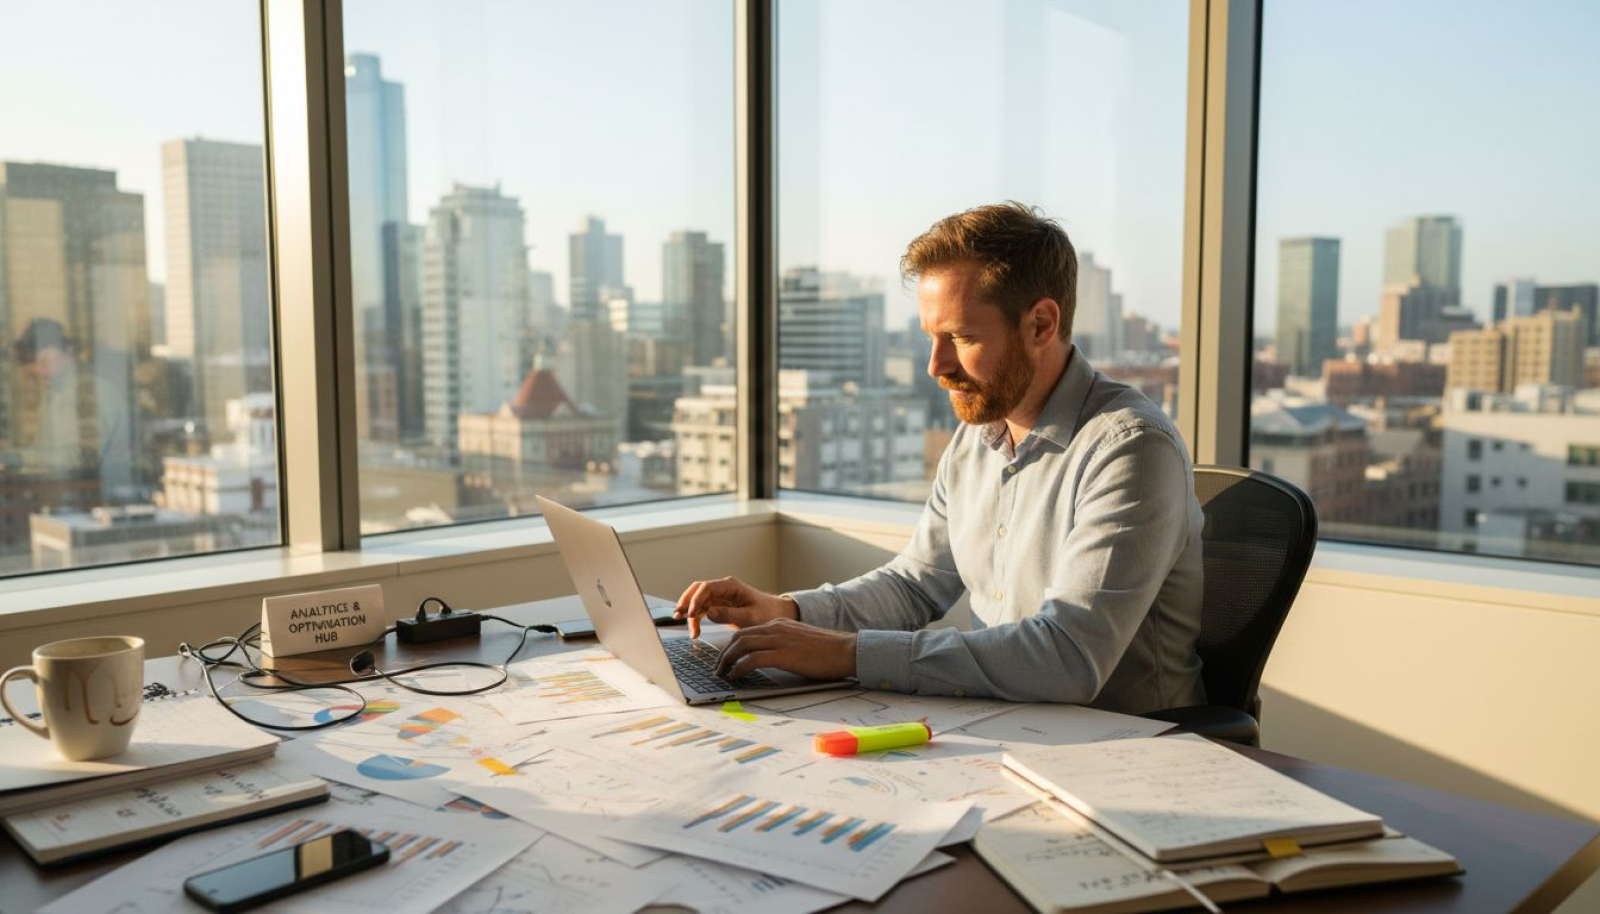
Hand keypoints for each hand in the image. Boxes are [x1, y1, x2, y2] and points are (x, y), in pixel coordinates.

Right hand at [674, 576, 796, 638]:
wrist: (776, 614)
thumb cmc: (767, 613)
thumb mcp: (750, 617)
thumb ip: (729, 614)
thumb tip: (709, 613)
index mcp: (731, 586)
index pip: (706, 587)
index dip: (696, 600)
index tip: (692, 614)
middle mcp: (723, 588)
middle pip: (697, 590)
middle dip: (686, 602)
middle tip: (678, 615)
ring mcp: (720, 596)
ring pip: (697, 600)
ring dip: (689, 611)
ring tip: (685, 625)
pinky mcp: (720, 605)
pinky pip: (703, 608)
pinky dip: (696, 617)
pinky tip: (693, 628)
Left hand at [715, 617, 856, 681]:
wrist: (846, 650)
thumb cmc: (828, 650)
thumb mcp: (800, 640)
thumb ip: (784, 644)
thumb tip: (769, 658)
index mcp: (780, 624)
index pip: (747, 631)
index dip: (732, 645)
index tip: (726, 658)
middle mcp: (776, 628)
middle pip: (739, 636)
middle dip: (724, 653)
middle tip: (719, 667)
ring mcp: (780, 640)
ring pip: (742, 645)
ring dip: (727, 660)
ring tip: (723, 674)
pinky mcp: (784, 655)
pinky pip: (752, 659)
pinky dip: (739, 668)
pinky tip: (736, 676)